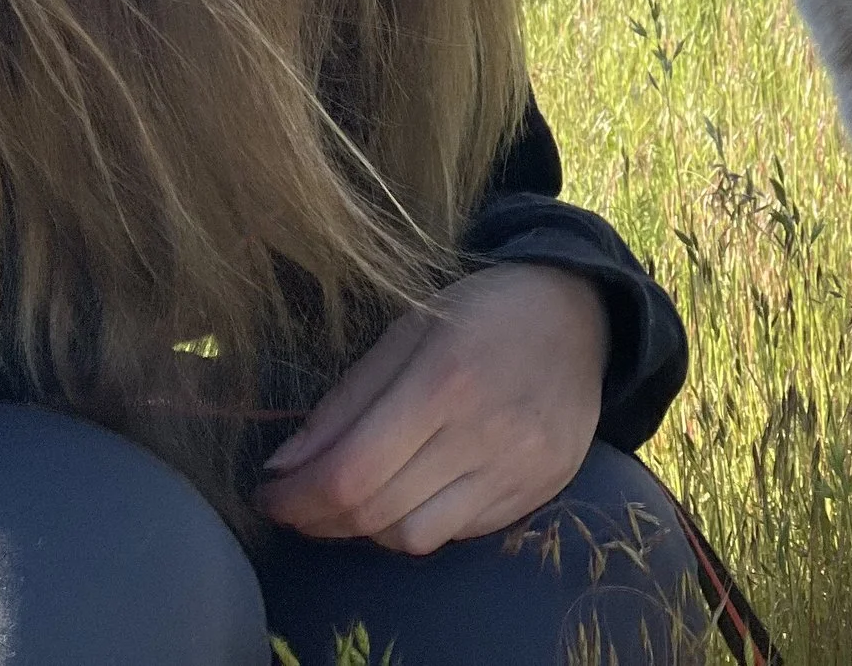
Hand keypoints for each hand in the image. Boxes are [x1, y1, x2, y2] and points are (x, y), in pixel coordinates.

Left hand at [254, 261, 608, 553]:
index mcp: (445, 379)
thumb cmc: (483, 312)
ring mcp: (518, 467)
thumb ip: (346, 400)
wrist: (582, 314)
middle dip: (318, 518)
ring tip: (360, 496)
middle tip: (296, 501)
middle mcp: (486, 432)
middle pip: (375, 513)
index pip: (350, 472)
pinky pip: (460, 533)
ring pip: (414, 538)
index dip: (295, 497)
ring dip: (369, 528)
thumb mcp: (407, 329)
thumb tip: (285, 466)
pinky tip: (416, 488)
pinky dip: (422, 521)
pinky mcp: (540, 489)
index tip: (269, 494)